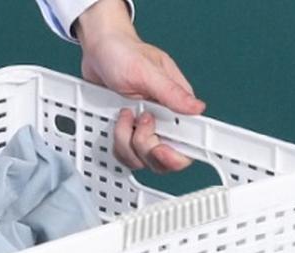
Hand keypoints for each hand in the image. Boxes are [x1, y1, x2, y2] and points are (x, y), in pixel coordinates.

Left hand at [76, 0, 205, 172]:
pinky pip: (124, 154)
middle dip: (145, 146)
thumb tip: (197, 108)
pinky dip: (116, 142)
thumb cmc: (124, 53)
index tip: (162, 149)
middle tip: (139, 121)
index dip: (177, 154)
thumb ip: (171, 93)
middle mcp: (162, 121)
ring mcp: (143, 130)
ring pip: (139, 159)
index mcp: (175, 105)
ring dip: (126, 141)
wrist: (98, 50)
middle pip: (161, 158)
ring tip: (125, 114)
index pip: (187, 141)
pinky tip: (117, 121)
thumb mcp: (147, 71)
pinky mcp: (127, 134)